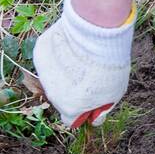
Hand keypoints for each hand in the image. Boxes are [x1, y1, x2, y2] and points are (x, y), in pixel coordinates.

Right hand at [32, 0, 133, 128]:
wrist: (96, 34)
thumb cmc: (108, 66)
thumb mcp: (114, 94)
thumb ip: (102, 109)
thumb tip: (95, 118)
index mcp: (69, 107)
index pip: (69, 119)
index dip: (80, 111)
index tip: (89, 101)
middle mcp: (52, 93)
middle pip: (60, 96)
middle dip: (72, 90)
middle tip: (89, 74)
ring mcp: (43, 72)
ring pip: (53, 76)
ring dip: (64, 71)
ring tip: (82, 57)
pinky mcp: (40, 51)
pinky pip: (49, 57)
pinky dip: (58, 53)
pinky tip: (72, 45)